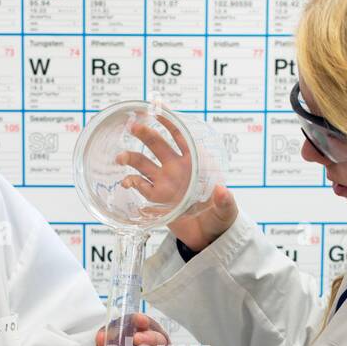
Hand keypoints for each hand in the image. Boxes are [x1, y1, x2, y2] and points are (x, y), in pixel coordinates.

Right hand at [115, 113, 237, 252]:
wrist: (209, 237)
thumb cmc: (221, 218)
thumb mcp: (226, 210)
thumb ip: (225, 201)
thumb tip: (223, 191)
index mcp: (196, 163)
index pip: (181, 136)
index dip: (170, 121)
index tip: (157, 107)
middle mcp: (177, 168)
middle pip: (157, 145)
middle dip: (144, 134)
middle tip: (132, 126)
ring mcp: (165, 183)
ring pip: (143, 164)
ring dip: (131, 158)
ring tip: (120, 158)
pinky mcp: (157, 199)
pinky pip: (140, 187)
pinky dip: (131, 183)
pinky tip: (126, 183)